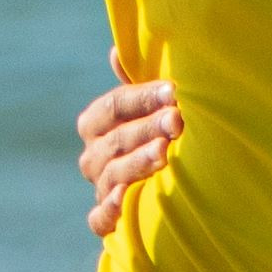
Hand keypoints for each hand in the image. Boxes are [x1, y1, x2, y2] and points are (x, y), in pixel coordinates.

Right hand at [72, 79, 186, 218]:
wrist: (169, 187)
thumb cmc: (161, 133)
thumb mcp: (153, 106)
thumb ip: (138, 84)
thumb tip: (115, 51)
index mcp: (96, 123)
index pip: (114, 105)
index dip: (142, 97)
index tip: (174, 91)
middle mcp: (93, 155)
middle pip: (115, 139)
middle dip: (148, 128)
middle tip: (177, 121)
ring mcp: (99, 187)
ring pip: (112, 174)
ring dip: (137, 163)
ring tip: (164, 153)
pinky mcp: (105, 220)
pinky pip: (98, 218)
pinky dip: (108, 211)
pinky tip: (123, 201)